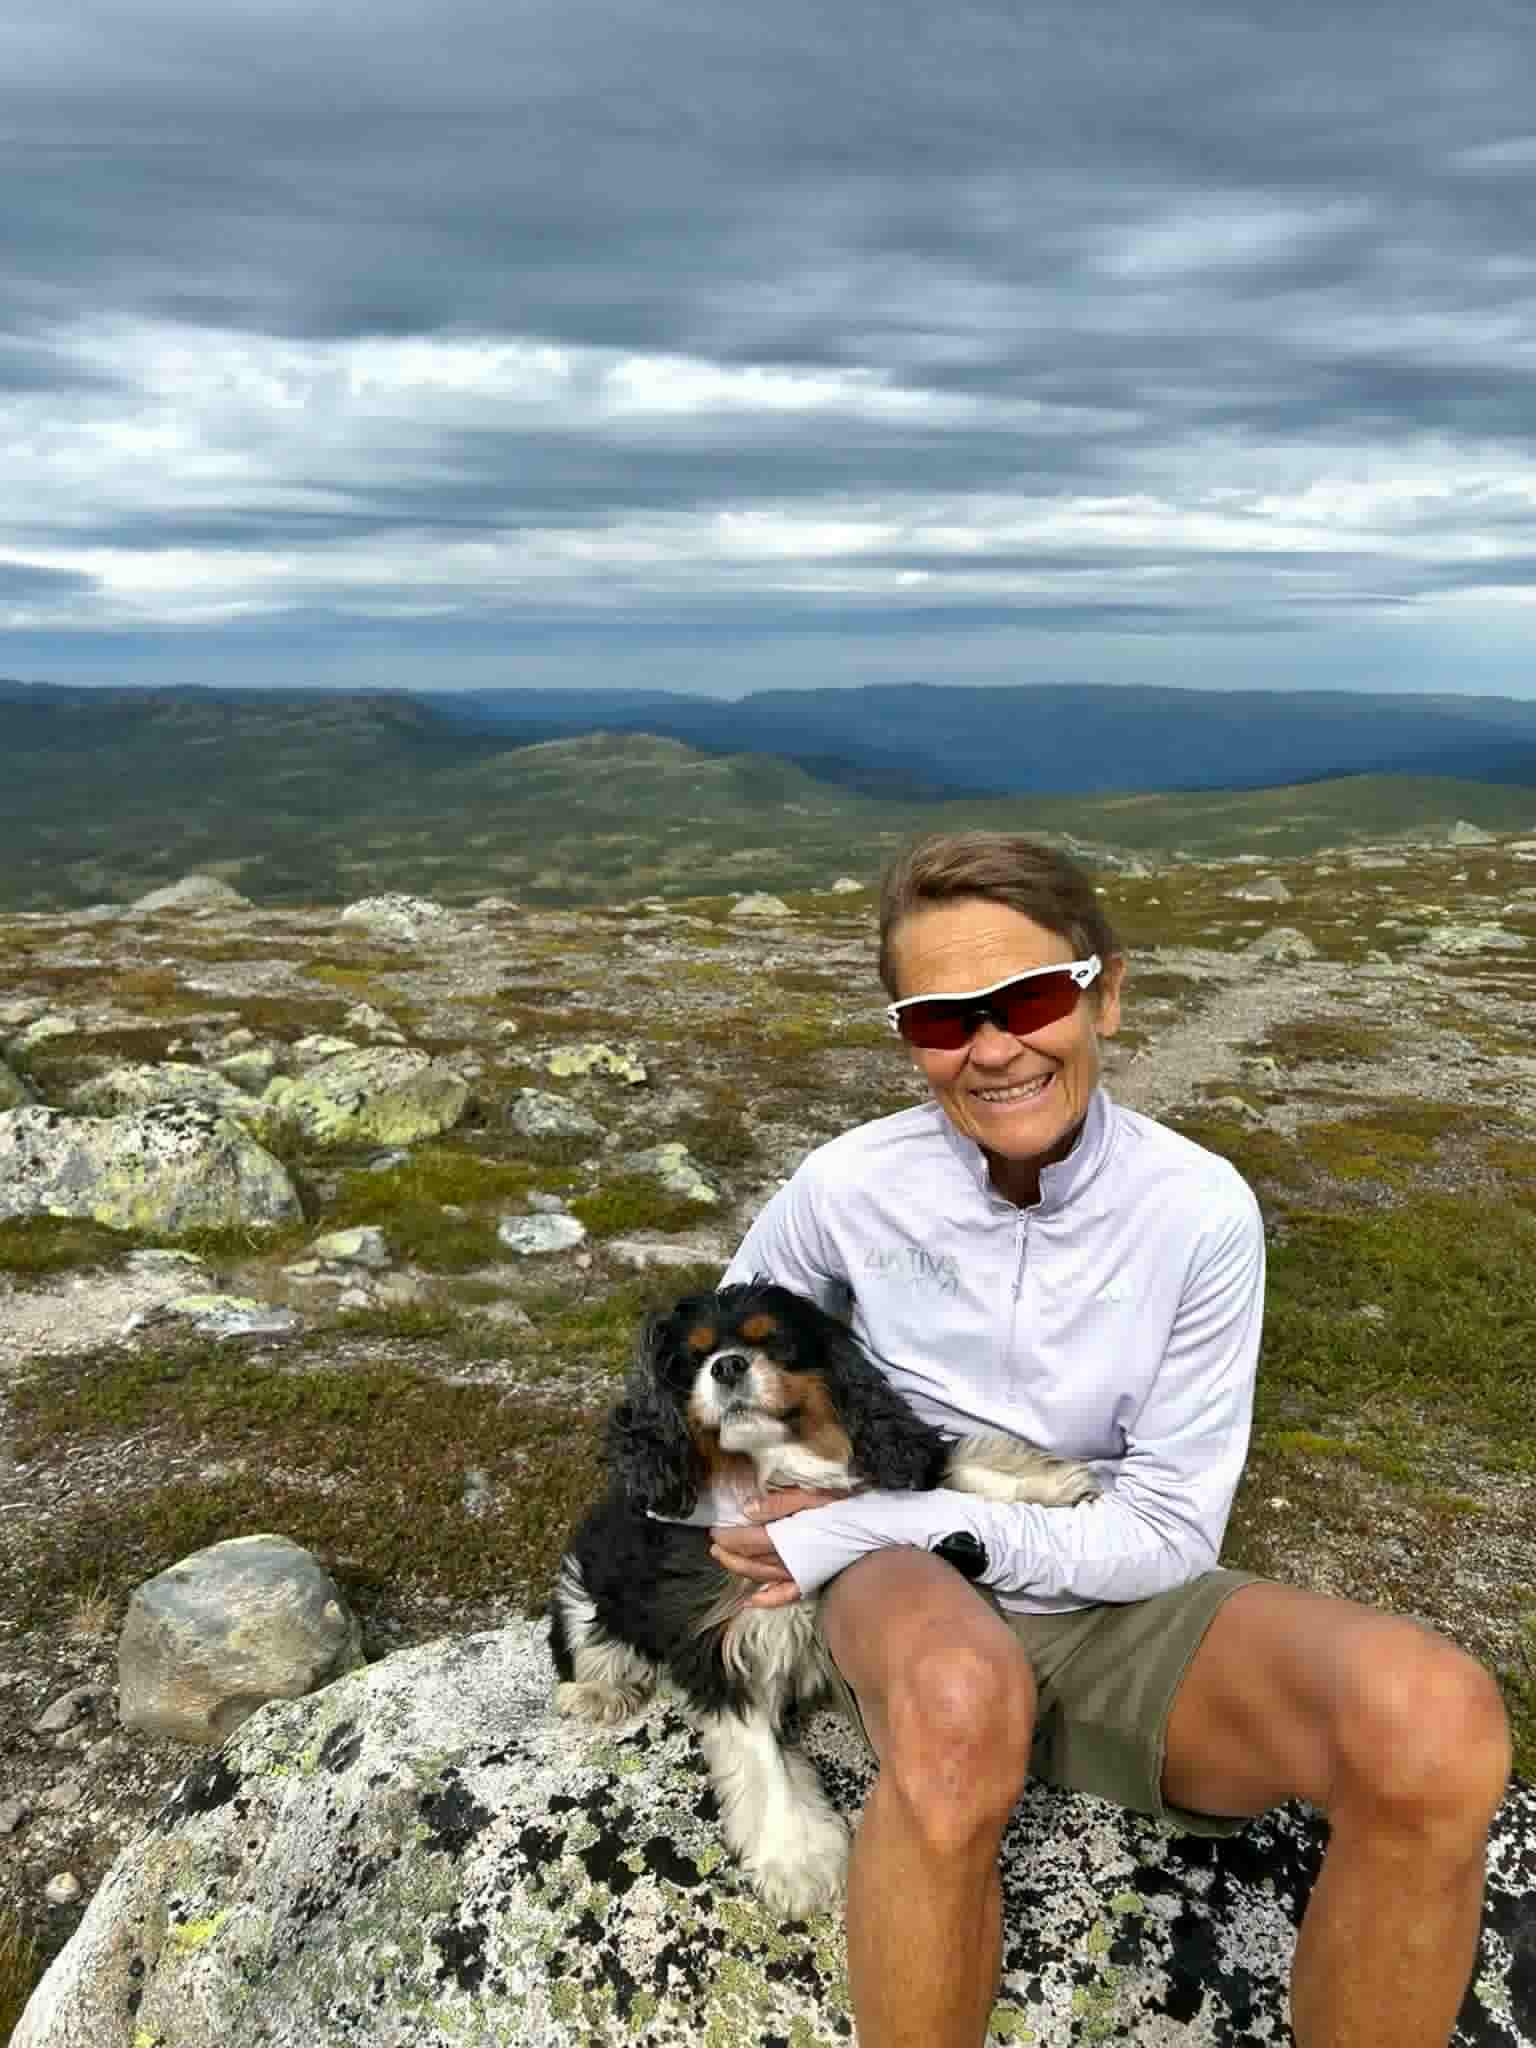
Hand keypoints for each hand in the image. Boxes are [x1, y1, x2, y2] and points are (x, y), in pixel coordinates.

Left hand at [709, 1486, 853, 1609]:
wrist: (875, 1537)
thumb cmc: (845, 1511)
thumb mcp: (812, 1497)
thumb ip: (779, 1503)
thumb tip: (748, 1510)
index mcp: (785, 1537)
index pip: (748, 1540)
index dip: (728, 1537)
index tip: (714, 1530)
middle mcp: (788, 1560)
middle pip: (750, 1561)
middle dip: (729, 1554)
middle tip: (713, 1545)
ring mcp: (797, 1575)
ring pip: (761, 1577)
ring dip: (740, 1570)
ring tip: (724, 1561)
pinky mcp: (809, 1584)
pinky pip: (783, 1596)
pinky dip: (766, 1600)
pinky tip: (751, 1601)